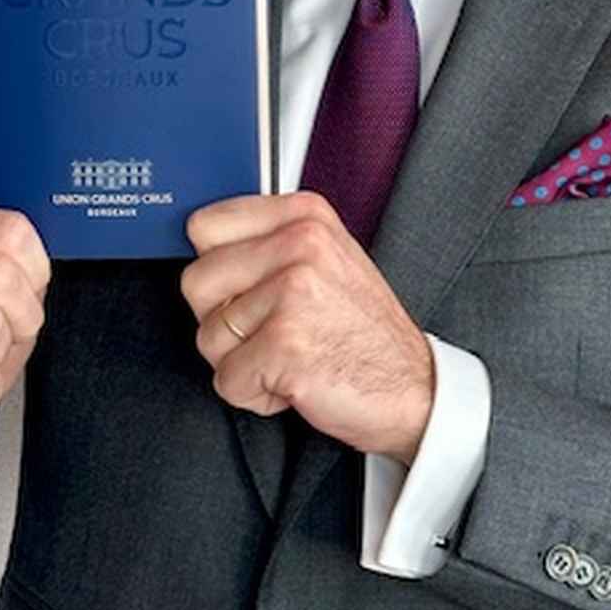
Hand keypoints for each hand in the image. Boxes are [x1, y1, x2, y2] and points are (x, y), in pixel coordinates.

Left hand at [181, 192, 433, 462]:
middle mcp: (299, 244)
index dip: (216, 269)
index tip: (245, 289)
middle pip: (196, 282)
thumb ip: (268, 241)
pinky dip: (254, 393)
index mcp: (304, 216)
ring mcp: (293, 292)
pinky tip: (293, 381)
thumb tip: (199, 238)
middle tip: (270, 332)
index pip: (204, 225)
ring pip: (208, 335)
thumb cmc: (362, 330)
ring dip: (241, 361)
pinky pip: (227, 378)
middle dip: (222, 320)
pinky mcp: (285, 344)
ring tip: (288, 355)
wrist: (414, 389)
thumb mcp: (326, 259)